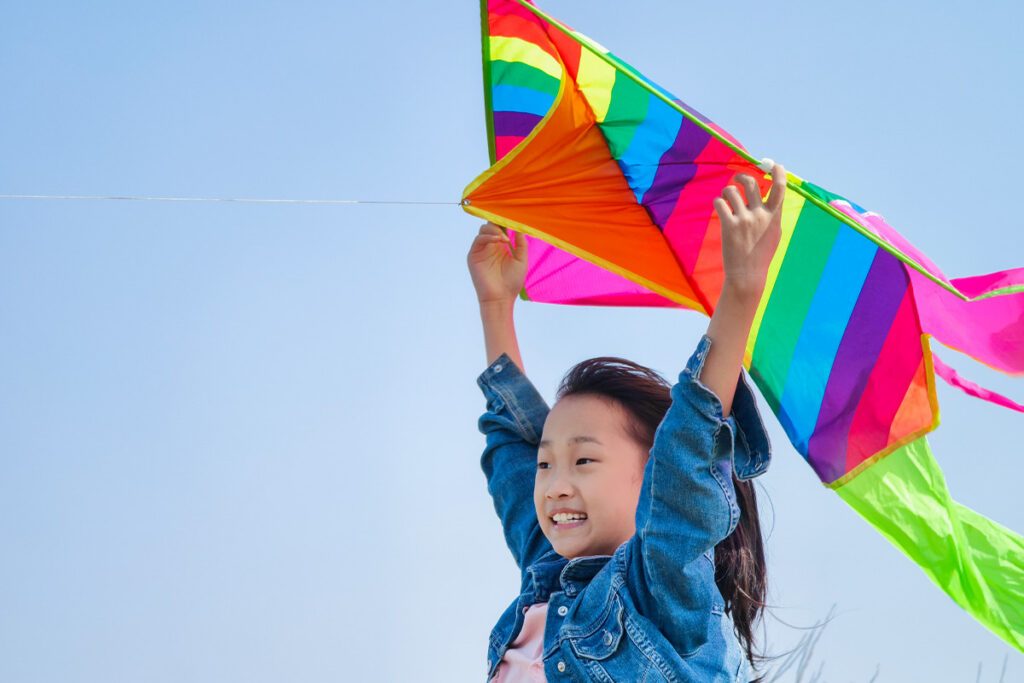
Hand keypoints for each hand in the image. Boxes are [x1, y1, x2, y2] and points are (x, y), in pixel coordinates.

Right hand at [467, 222, 528, 305]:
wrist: (501, 298)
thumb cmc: (512, 282)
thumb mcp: (521, 260)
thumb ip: (521, 243)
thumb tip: (520, 226)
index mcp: (501, 246)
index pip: (501, 227)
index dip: (506, 221)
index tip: (514, 216)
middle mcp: (490, 246)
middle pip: (490, 225)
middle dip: (499, 221)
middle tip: (508, 221)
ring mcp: (481, 250)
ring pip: (484, 230)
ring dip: (495, 229)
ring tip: (505, 238)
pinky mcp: (473, 255)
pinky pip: (479, 240)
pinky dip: (489, 237)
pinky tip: (499, 240)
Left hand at [713, 163, 785, 302]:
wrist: (748, 274)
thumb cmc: (761, 254)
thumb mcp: (774, 233)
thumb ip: (772, 215)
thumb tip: (769, 199)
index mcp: (773, 216)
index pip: (780, 188)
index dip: (778, 173)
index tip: (774, 165)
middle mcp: (760, 214)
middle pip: (751, 183)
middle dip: (742, 177)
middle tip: (737, 179)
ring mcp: (744, 219)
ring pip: (732, 191)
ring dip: (727, 191)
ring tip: (726, 199)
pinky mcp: (729, 225)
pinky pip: (720, 203)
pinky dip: (718, 202)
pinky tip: (720, 208)